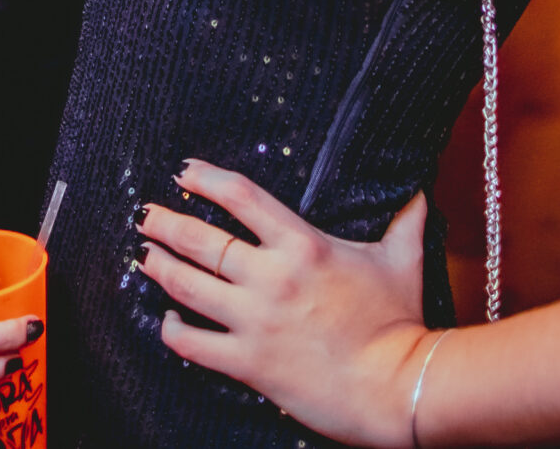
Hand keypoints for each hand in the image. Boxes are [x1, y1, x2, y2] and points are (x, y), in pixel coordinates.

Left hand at [138, 160, 435, 447]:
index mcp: (303, 245)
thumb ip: (405, 219)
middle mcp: (271, 277)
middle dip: (166, 222)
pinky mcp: (248, 362)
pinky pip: (193, 344)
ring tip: (143, 255)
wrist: (397, 387)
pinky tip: (165, 321)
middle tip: (146, 214)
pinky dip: (172, 331)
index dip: (206, 180)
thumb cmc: (401, 323)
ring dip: (159, 267)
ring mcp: (255, 321)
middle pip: (201, 240)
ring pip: (188, 286)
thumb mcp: (403, 260)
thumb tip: (416, 188)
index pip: (242, 197)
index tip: (184, 173)